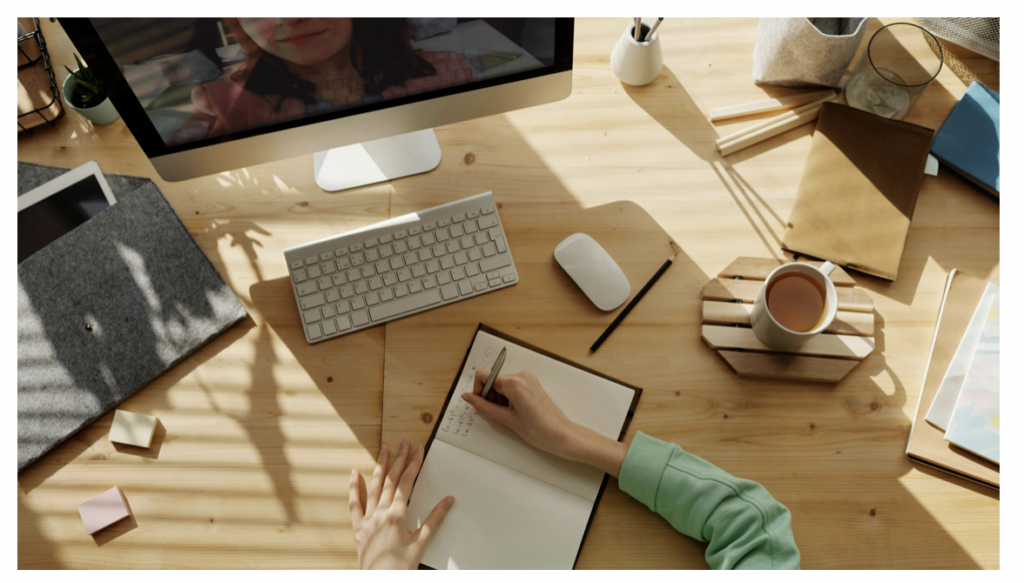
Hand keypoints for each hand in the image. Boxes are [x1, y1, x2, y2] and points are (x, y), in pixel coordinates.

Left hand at [349, 440, 453, 568]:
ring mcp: (367, 520)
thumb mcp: (421, 543)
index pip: (406, 482)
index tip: (418, 449)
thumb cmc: (401, 568)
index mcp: (396, 516)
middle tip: (404, 443)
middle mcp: (379, 514)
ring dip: (380, 466)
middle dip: (398, 459)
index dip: (413, 464)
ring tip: (384, 449)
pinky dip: (354, 488)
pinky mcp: (358, 528)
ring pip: (373, 487)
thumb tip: (448, 500)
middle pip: (391, 480)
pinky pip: (354, 504)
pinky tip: (355, 473)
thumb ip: (434, 519)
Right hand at [460, 369, 628, 476]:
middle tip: (499, 414)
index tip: (482, 404)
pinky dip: (507, 398)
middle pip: (492, 379)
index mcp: (514, 383)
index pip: (483, 375)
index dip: (478, 390)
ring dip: (499, 398)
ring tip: (509, 415)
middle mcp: (521, 376)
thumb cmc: (539, 430)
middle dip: (489, 396)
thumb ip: (484, 407)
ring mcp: (528, 379)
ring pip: (501, 384)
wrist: (562, 435)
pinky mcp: (531, 384)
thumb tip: (467, 397)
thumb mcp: (507, 420)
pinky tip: (515, 411)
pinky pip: (511, 386)